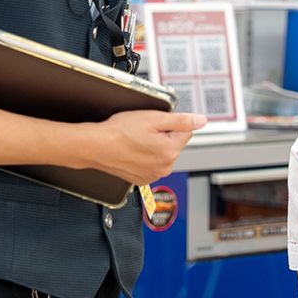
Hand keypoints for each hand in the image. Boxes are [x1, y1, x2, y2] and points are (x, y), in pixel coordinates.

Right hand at [87, 110, 205, 183]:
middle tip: (143, 131)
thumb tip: (201, 120)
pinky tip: (133, 150)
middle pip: (174, 144)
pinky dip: (145, 157)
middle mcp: (165, 167)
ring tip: (136, 140)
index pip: (185, 131)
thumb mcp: (154, 118)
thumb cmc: (120, 132)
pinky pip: (151, 164)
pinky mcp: (142, 179)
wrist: (96, 146)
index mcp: (171, 151)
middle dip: (163, 135)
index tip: (156, 123)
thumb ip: (181, 120)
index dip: (171, 123)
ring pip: (162, 154)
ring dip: (154, 146)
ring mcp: (153, 175)